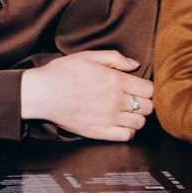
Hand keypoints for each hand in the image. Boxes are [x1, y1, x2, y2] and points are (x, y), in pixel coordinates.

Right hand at [19, 50, 152, 141]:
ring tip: (126, 112)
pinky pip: (126, 136)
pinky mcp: (99, 132)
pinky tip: (119, 123)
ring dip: (136, 117)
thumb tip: (135, 65)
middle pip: (148, 107)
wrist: (41, 93)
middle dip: (144, 102)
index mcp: (115, 81)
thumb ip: (114, 58)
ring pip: (140, 123)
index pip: (149, 89)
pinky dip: (128, 131)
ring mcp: (108, 118)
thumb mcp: (87, 56)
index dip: (146, 87)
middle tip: (133, 99)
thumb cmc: (62, 73)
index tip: (138, 87)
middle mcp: (115, 101)